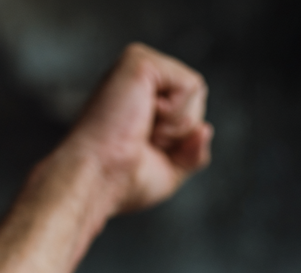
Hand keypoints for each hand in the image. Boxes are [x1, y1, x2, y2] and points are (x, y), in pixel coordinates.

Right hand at [62, 43, 212, 215]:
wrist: (96, 181)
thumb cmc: (119, 183)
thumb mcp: (168, 172)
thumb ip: (192, 153)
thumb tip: (205, 130)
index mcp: (140, 102)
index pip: (190, 111)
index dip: (179, 142)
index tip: (143, 154)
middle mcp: (138, 81)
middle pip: (197, 99)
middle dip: (180, 133)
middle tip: (142, 144)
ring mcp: (138, 67)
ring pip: (196, 90)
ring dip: (176, 126)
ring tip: (139, 132)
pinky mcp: (140, 61)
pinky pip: (190, 85)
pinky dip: (175, 114)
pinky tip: (143, 120)